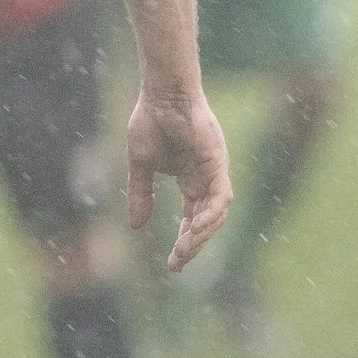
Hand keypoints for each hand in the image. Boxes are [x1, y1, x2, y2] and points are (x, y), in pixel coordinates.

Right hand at [126, 89, 231, 272]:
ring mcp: (214, 171)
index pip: (193, 217)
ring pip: (216, 213)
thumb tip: (136, 227)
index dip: (184, 241)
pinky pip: (221, 197)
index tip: (173, 263)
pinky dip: (211, 215)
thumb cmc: (151, 119)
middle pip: (206, 221)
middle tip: (176, 263)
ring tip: (183, 251)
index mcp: (190, 178)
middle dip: (193, 244)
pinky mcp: (218, 162)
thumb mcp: (141, 165)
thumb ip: (141, 195)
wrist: (161, 93)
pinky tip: (195, 229)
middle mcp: (206, 178)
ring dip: (201, 234)